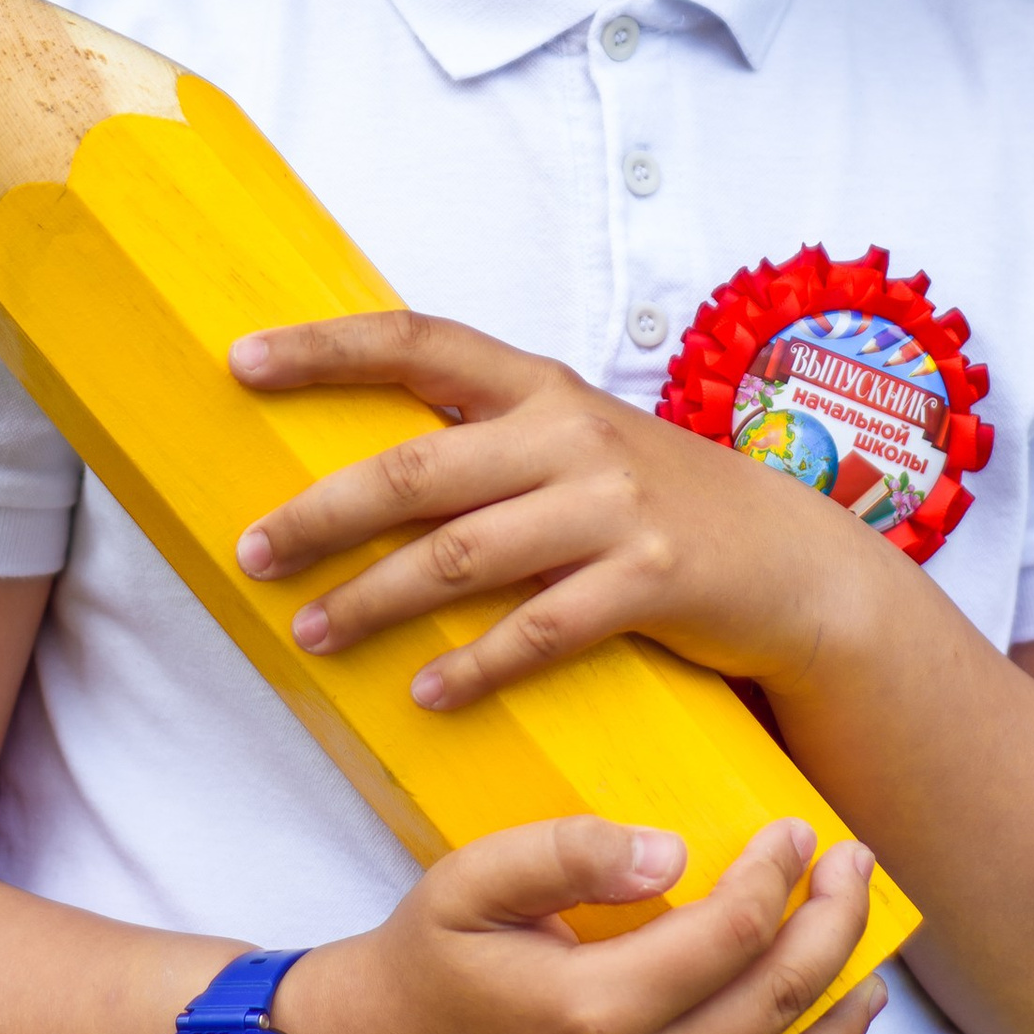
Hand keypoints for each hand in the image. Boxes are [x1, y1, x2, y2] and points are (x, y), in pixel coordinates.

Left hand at [229, 310, 883, 712]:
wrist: (792, 562)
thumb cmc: (656, 502)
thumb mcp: (577, 444)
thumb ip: (487, 439)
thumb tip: (357, 462)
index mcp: (540, 386)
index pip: (417, 341)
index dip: (325, 349)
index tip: (240, 361)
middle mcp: (571, 433)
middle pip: (418, 469)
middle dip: (322, 512)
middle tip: (250, 551)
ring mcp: (614, 507)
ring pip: (463, 555)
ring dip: (374, 601)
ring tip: (312, 634)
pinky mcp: (651, 580)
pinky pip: (540, 629)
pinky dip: (474, 665)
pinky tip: (425, 692)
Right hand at [271, 814, 884, 1033]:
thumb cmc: (426, 967)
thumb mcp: (472, 881)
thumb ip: (571, 851)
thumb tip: (676, 852)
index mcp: (593, 1012)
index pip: (735, 933)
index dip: (781, 874)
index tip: (798, 832)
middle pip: (778, 1001)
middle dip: (835, 923)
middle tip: (857, 869)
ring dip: (841, 1023)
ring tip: (868, 971)